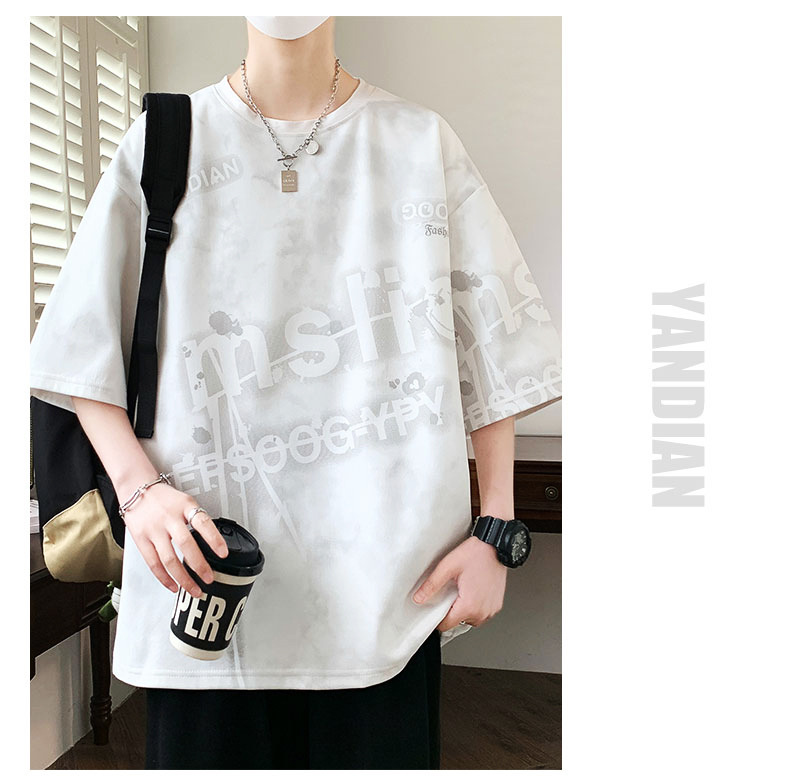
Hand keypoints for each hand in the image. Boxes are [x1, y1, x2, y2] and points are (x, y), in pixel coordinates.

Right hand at [119, 481, 228, 597]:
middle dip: (199, 565)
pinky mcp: (141, 540)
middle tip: (209, 578)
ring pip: (169, 559)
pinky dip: (164, 578)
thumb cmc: (164, 498)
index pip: (203, 522)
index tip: (223, 554)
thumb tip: (214, 542)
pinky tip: (173, 586)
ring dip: (183, 578)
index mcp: (184, 506)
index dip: (214, 539)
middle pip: (186, 544)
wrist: (136, 489)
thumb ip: (197, 519)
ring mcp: (154, 530)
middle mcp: (169, 518)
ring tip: (194, 589)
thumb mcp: (185, 501)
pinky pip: (153, 564)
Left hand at [412, 535, 506, 629]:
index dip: (437, 617)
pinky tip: (472, 592)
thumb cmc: (477, 554)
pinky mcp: (497, 605)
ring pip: (470, 619)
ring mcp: (491, 609)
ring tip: (462, 591)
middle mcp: (482, 611)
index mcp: (469, 605)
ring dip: (464, 610)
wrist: (496, 546)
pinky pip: (481, 613)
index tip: (436, 607)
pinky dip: (475, 607)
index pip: (447, 625)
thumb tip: (419, 598)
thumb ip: (432, 584)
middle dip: (451, 610)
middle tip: (451, 592)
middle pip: (458, 622)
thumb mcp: (448, 566)